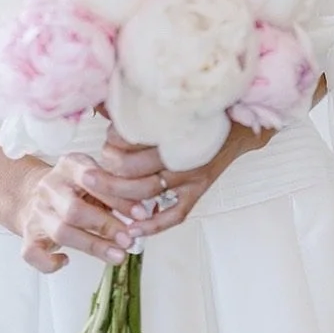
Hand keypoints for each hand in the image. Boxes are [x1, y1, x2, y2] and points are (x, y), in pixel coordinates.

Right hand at [13, 151, 168, 274]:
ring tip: (118, 256)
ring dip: (92, 245)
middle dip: (105, 225)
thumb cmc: (75, 188)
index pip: (92, 179)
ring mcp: (37, 211)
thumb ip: (116, 190)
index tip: (141, 214)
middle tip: (129, 239)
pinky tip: (65, 261)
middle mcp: (50, 187)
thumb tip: (149, 211)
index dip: (117, 198)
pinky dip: (49, 262)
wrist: (33, 193)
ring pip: (60, 232)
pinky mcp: (28, 234)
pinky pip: (32, 253)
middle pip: (74, 209)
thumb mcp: (95, 179)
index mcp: (69, 166)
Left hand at [98, 121, 274, 239]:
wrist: (241, 126)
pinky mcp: (198, 191)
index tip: (104, 140)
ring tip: (100, 196)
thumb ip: (141, 105)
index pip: (132, 138)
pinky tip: (133, 229)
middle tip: (93, 171)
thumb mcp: (174, 103)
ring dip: (120, 196)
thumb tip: (103, 104)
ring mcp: (191, 175)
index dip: (112, 141)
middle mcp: (180, 153)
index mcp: (173, 126)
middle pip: (134, 169)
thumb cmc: (204, 111)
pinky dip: (153, 225)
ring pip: (147, 192)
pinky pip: (175, 215)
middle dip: (108, 171)